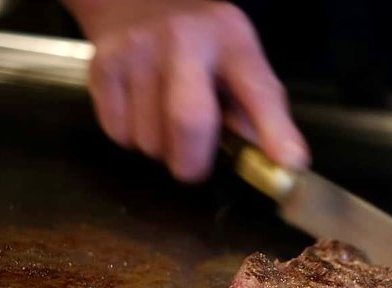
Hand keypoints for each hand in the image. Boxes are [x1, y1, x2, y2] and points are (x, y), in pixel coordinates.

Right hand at [62, 0, 309, 180]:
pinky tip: (140, 111)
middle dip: (193, 163)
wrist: (133, 2)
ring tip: (164, 121)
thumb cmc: (201, 49)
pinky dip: (132, 139)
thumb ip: (259, 113)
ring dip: (161, 149)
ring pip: (150, 140)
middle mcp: (184, 38)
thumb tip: (280, 167)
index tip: (289, 164)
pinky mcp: (102, 66)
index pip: (258, 91)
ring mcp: (138, 50)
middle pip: (189, 121)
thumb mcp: (239, 63)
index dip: (275, 131)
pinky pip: (120, 136)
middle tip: (194, 167)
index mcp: (232, 39)